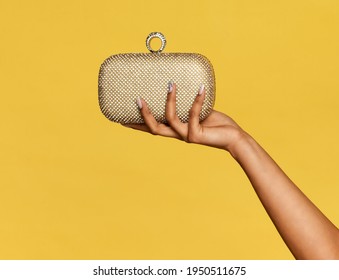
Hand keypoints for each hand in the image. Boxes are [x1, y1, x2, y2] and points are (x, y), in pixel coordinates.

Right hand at [123, 82, 244, 151]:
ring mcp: (186, 136)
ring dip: (168, 101)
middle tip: (137, 98)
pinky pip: (193, 113)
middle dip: (144, 115)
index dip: (137, 124)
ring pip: (170, 120)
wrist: (233, 137)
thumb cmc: (216, 123)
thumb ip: (187, 104)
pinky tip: (201, 87)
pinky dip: (196, 99)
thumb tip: (179, 85)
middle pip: (154, 128)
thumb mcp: (198, 112)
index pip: (152, 128)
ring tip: (170, 84)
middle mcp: (178, 135)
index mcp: (176, 130)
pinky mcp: (197, 135)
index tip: (121, 120)